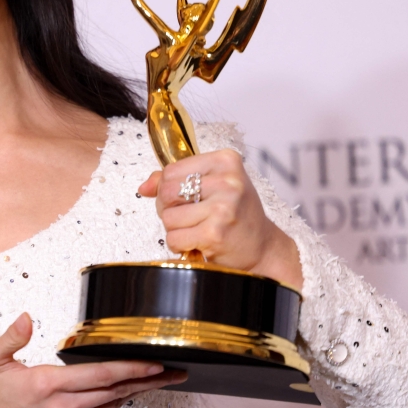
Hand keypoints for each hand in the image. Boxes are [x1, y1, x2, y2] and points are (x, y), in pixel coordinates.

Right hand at [0, 312, 185, 407]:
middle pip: (115, 391)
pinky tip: (132, 393)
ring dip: (139, 391)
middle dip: (147, 380)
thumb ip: (11, 337)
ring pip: (112, 406)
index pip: (99, 375)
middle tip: (174, 371)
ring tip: (163, 380)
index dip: (130, 368)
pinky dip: (120, 403)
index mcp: (46, 385)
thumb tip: (26, 318)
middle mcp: (62, 406)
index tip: (153, 361)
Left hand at [138, 149, 303, 289]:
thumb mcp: (214, 185)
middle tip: (189, 215)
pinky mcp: (215, 233)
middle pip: (166, 191)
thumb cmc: (237, 213)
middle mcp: (227, 181)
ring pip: (168, 217)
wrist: (263, 247)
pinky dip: (180, 244)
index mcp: (226, 160)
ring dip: (176, 228)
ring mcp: (222, 207)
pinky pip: (174, 238)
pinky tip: (199, 241)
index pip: (171, 170)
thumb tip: (144, 187)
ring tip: (198, 228)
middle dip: (169, 208)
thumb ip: (176, 179)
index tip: (185, 197)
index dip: (168, 187)